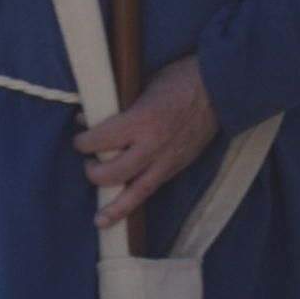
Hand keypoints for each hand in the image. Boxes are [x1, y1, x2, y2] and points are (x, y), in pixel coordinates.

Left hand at [75, 55, 220, 227]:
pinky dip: (136, 200)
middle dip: (94, 172)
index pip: (101, 140)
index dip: (84, 143)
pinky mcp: (178, 167)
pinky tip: (125, 210)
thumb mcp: (143, 82)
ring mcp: (167, 160)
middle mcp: (152, 145)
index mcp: (141, 120)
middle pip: (113, 173)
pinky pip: (153, 188)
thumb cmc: (180, 78)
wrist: (219, 88)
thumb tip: (86, 116)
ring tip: (99, 220)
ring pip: (135, 193)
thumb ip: (116, 102)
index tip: (80, 141)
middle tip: (89, 163)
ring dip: (114, 207)